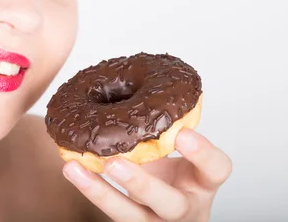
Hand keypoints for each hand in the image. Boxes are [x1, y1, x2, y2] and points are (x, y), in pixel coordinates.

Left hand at [63, 129, 231, 221]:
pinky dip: (89, 188)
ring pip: (130, 215)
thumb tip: (133, 79)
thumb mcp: (179, 152)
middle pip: (169, 203)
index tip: (184, 133)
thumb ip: (165, 129)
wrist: (170, 211)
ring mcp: (155, 220)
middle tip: (116, 164)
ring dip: (100, 192)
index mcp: (202, 183)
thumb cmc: (173, 173)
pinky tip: (71, 169)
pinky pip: (109, 210)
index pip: (215, 170)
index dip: (203, 153)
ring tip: (75, 168)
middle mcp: (183, 207)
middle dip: (142, 184)